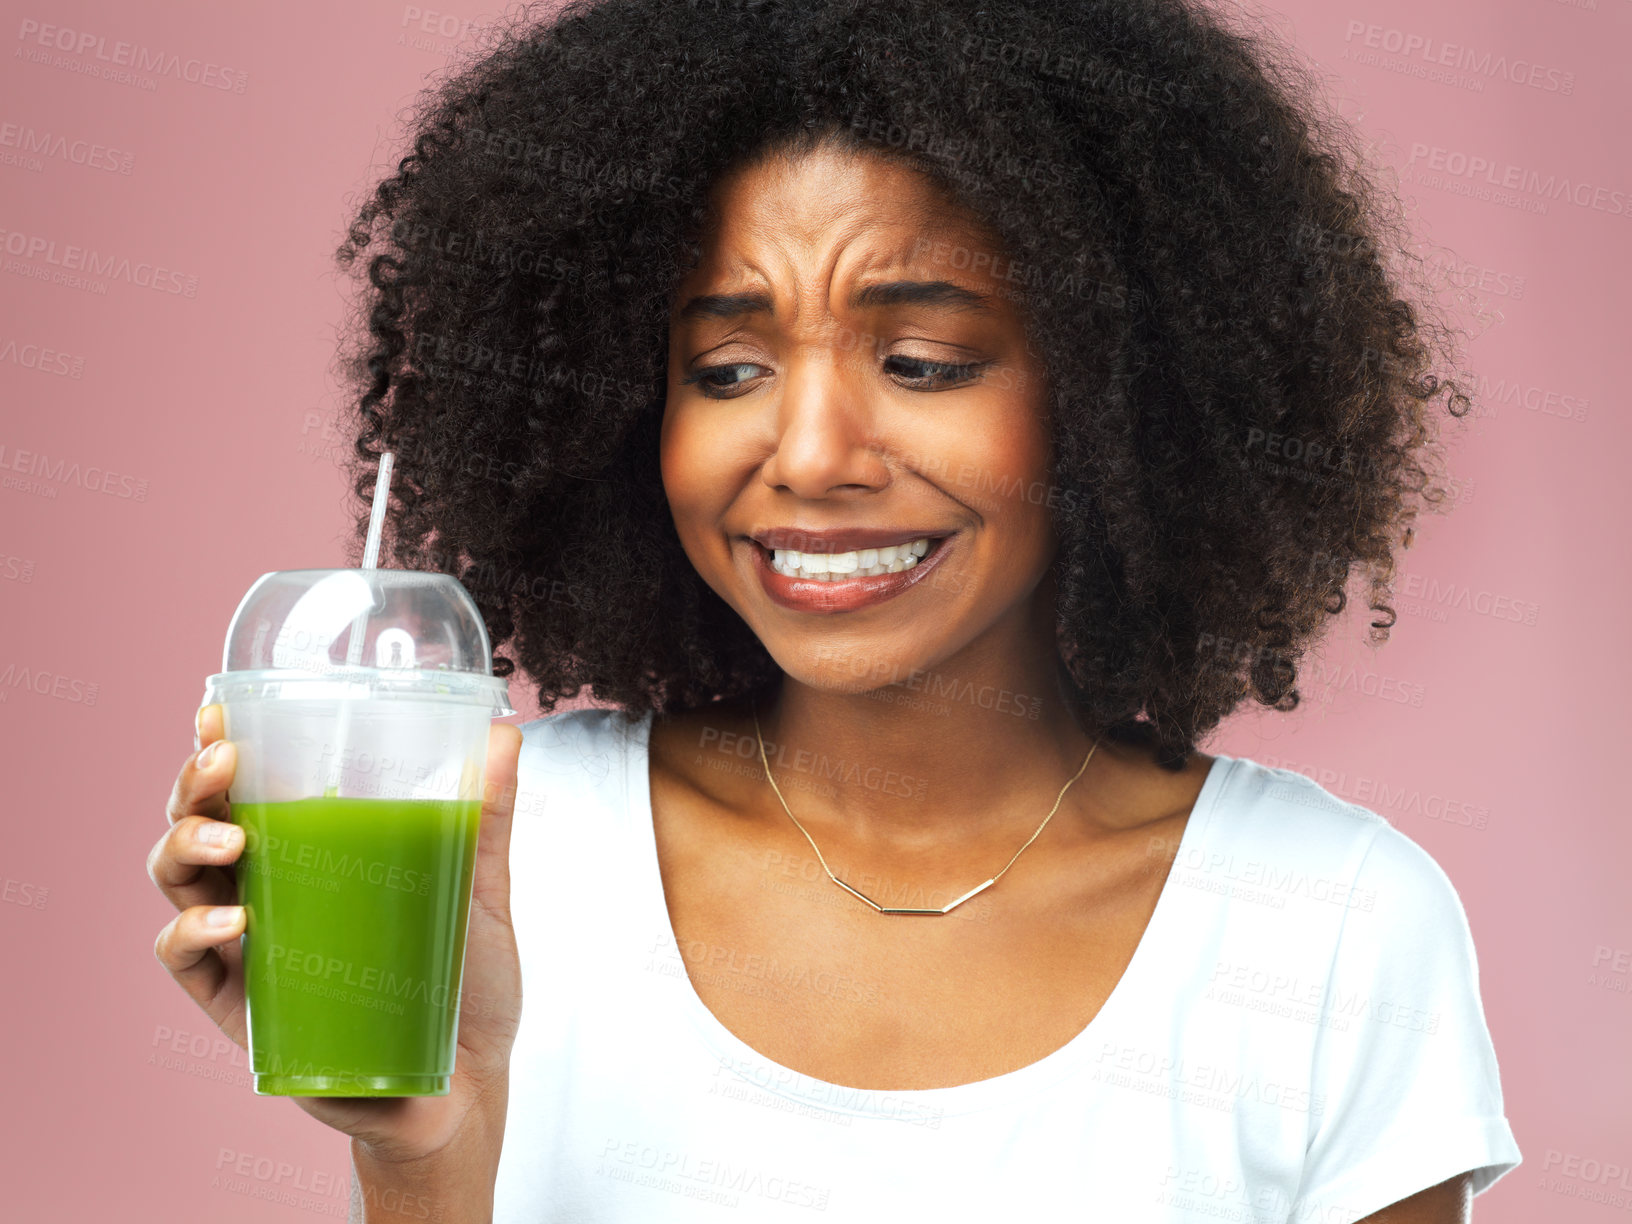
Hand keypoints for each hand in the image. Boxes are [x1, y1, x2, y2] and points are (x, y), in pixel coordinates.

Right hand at [148, 703, 524, 1162]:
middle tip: (223, 761)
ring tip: (233, 838)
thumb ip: (487, 817)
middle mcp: (265, 891)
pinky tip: (232, 921)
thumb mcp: (478, 891)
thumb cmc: (465, 982)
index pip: (246, 787)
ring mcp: (246, 949)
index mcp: (309, 853)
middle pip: (197, 820)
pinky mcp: (240, 1008)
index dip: (218, 746)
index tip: (219, 708)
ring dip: (187, 845)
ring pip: (177, 879)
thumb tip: (507, 732)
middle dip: (194, 783)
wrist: (465, 1087)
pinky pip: (185, 962)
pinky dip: (190, 933)